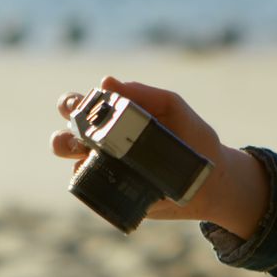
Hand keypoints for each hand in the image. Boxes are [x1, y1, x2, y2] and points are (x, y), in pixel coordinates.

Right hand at [50, 76, 267, 236]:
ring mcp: (106, 171)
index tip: (80, 108)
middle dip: (65, 136)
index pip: (77, 106)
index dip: (71, 105)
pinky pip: (92, 191)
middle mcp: (103, 144)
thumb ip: (144, 93)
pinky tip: (116, 178)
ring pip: (73, 165)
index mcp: (112, 117)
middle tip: (85, 138)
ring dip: (76, 160)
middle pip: (64, 138)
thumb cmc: (192, 137)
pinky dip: (96, 184)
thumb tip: (107, 81)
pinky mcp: (114, 195)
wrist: (211, 182)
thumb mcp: (173, 108)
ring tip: (96, 158)